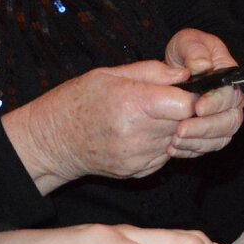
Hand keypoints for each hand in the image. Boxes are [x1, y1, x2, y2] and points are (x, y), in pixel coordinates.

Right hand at [3, 62, 204, 192]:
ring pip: (178, 140)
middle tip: (170, 102)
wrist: (51, 141)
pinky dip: (161, 144)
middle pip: (187, 122)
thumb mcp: (111, 74)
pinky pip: (165, 155)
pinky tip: (143, 134)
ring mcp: (138, 157)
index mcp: (133, 104)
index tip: (187, 90)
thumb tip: (187, 73)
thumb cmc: (77, 101)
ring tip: (151, 117)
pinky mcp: (137, 171)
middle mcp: (138, 134)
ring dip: (174, 128)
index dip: (193, 96)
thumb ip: (154, 72)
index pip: (188, 105)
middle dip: (185, 111)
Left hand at [163, 28, 243, 158]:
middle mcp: (231, 99)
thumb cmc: (187, 52)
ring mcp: (223, 116)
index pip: (231, 94)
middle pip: (230, 120)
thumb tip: (202, 67)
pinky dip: (193, 149)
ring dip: (199, 141)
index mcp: (229, 77)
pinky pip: (210, 145)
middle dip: (206, 127)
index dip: (216, 103)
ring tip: (175, 140)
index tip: (197, 108)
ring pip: (222, 136)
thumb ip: (195, 51)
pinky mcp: (212, 131)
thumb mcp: (188, 42)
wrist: (179, 66)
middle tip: (181, 130)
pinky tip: (175, 147)